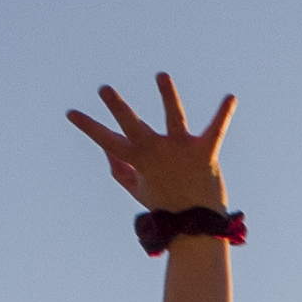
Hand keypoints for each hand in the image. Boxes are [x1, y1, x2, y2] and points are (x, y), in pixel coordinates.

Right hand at [66, 72, 239, 215]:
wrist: (195, 226)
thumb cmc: (165, 205)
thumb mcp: (136, 189)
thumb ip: (118, 169)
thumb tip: (105, 148)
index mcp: (138, 160)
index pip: (107, 141)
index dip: (89, 127)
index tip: (71, 113)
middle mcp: (157, 152)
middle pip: (134, 126)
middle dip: (118, 107)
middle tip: (104, 90)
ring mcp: (181, 151)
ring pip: (174, 118)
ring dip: (168, 96)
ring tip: (161, 76)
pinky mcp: (205, 153)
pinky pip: (215, 130)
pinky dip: (223, 114)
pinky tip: (231, 97)